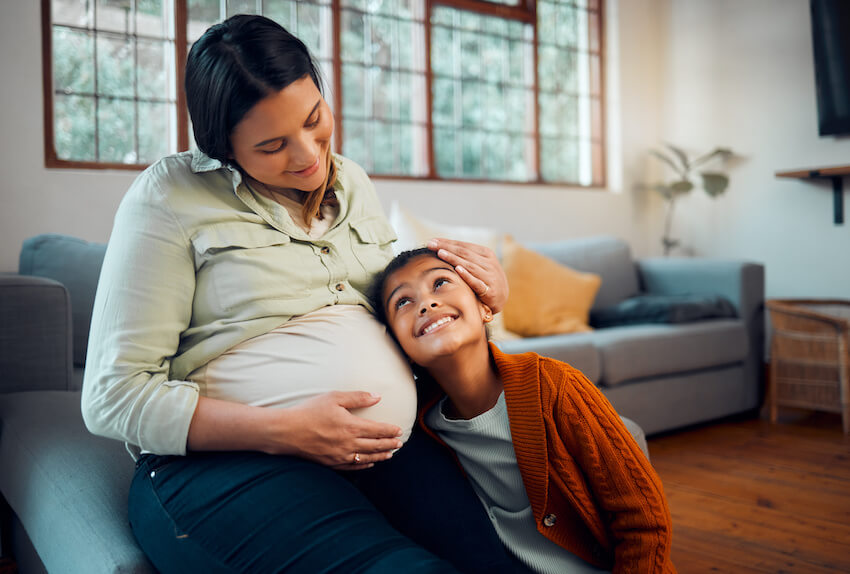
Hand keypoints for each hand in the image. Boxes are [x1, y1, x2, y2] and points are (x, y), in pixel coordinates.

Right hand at [271, 391, 403, 469]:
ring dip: (380, 456)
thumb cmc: (309, 411)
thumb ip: (358, 398)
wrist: (286, 432)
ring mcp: (340, 456)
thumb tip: (377, 397)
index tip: (399, 430)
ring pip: (366, 458)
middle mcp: (348, 444)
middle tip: (399, 443)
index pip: (378, 430)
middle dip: (389, 444)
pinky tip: (369, 463)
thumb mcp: (334, 398)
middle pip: (375, 446)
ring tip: (390, 454)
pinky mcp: (331, 463)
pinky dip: (364, 465)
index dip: (390, 431)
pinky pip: (353, 467)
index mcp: (351, 427)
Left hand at [427, 238, 508, 313]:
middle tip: (431, 244)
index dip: (447, 242)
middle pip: (464, 253)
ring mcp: (490, 276)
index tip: (432, 241)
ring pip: (469, 265)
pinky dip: (467, 276)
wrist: (501, 298)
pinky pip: (477, 282)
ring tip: (440, 253)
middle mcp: (489, 263)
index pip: (463, 246)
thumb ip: (464, 257)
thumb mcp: (478, 264)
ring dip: (454, 258)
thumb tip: (441, 247)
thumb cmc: (485, 279)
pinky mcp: (490, 290)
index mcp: (486, 254)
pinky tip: (457, 269)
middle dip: (446, 247)